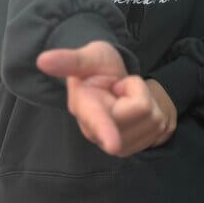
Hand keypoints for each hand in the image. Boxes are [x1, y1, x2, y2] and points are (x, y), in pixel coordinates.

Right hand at [36, 41, 176, 156]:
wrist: (107, 80)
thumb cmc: (95, 66)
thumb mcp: (86, 57)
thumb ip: (69, 60)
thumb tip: (42, 60)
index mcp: (84, 108)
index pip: (97, 120)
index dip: (106, 131)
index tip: (113, 144)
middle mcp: (97, 132)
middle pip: (139, 109)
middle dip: (137, 90)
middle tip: (121, 85)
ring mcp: (116, 143)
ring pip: (153, 118)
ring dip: (148, 101)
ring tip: (128, 97)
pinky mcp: (134, 147)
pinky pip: (160, 128)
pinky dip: (155, 113)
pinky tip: (137, 110)